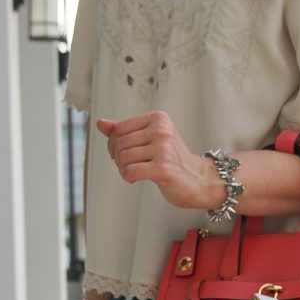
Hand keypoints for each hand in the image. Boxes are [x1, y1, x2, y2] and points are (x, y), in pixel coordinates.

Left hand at [96, 111, 223, 210]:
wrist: (199, 180)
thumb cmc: (173, 160)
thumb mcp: (151, 139)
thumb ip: (125, 131)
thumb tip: (100, 124)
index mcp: (158, 119)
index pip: (119, 128)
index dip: (112, 143)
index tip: (120, 153)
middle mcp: (161, 131)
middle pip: (119, 143)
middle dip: (117, 158)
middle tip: (127, 166)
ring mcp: (163, 150)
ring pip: (123, 158)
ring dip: (122, 169)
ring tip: (134, 172)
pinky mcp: (163, 169)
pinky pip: (130, 171)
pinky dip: (128, 177)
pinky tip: (136, 178)